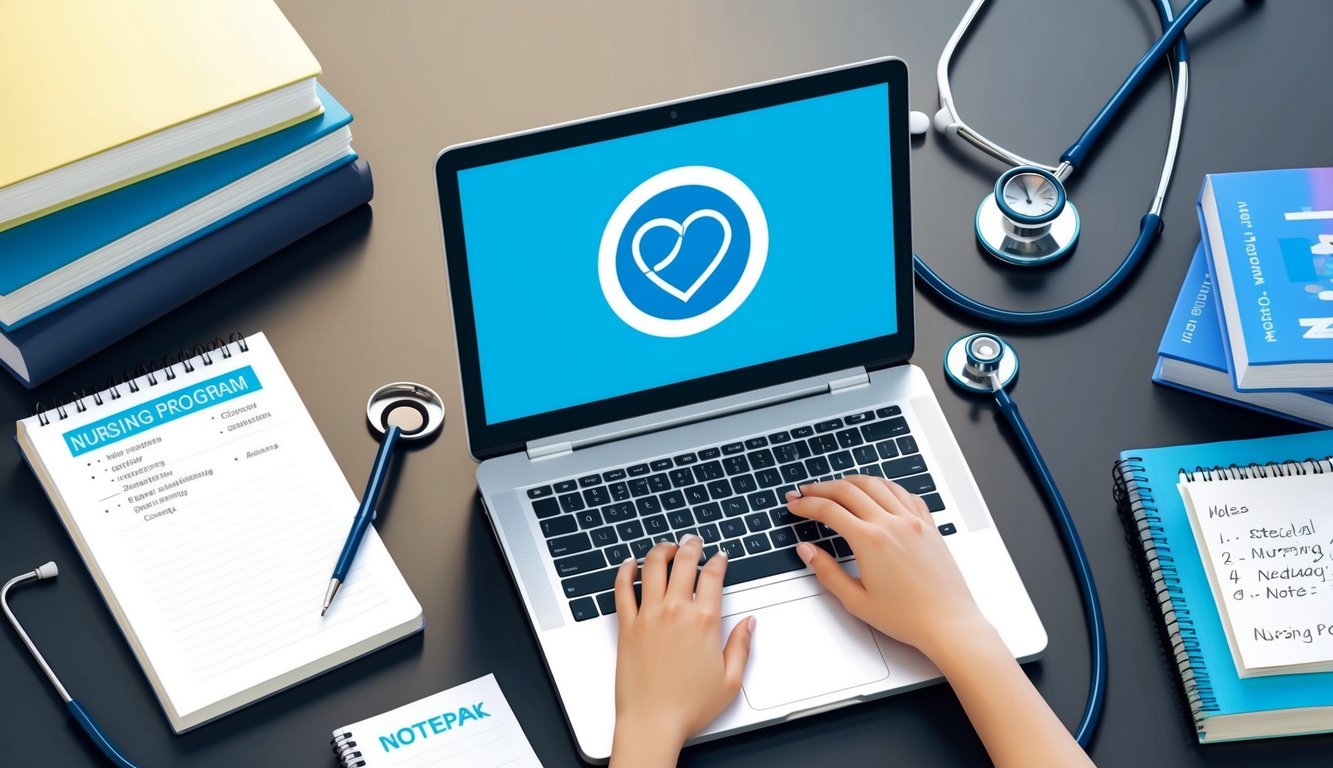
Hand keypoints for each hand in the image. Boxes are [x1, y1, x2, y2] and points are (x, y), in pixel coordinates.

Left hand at [610, 535, 754, 767]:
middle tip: (694, 540)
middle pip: (684, 562)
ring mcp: (648, 616)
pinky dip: (625, 572)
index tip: (720, 556)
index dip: (719, 560)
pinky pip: (622, 590)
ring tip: (667, 547)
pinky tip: (629, 564)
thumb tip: (749, 623)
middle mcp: (676, 611)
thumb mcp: (731, 681)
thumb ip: (742, 646)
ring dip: (661, 550)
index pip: (714, 576)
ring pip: (652, 567)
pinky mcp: (627, 626)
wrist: (652, 722)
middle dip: (691, 545)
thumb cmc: (689, 707)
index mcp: (705, 622)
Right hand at [787, 476, 987, 658]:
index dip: (806, 505)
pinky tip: (879, 491)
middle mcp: (892, 523)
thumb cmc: (907, 617)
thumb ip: (827, 572)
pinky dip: (885, 486)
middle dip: (822, 488)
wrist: (948, 623)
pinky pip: (905, 494)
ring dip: (852, 481)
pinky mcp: (928, 526)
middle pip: (849, 490)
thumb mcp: (856, 601)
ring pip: (877, 484)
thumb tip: (806, 551)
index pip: (829, 510)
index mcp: (870, 541)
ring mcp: (913, 521)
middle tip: (806, 492)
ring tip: (837, 486)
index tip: (795, 505)